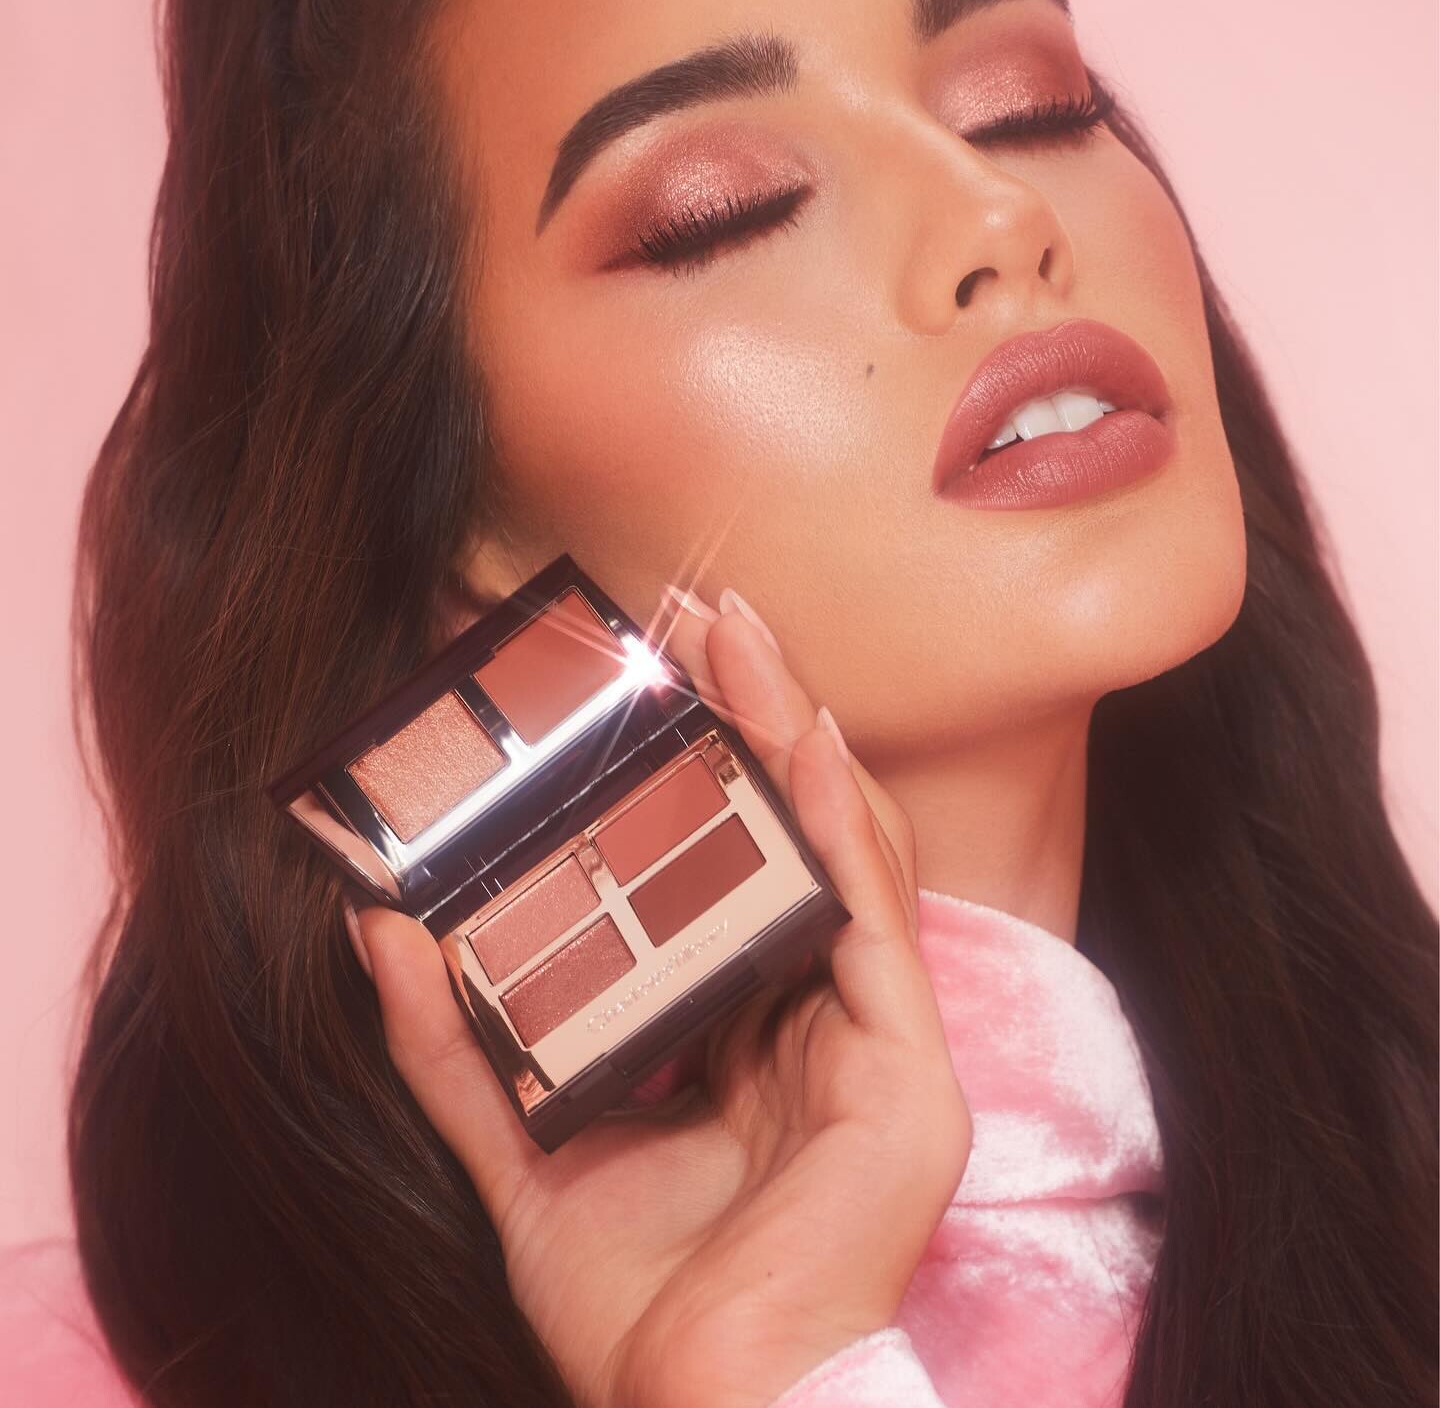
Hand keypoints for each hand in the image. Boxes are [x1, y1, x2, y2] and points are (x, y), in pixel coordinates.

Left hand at [350, 586, 970, 1407]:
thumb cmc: (635, 1309)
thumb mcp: (517, 1149)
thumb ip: (452, 1043)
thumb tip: (373, 927)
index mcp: (748, 1038)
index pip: (733, 872)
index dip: (695, 770)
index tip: (640, 679)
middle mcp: (820, 1022)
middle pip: (792, 835)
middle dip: (750, 717)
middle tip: (696, 613)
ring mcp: (873, 1041)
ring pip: (844, 848)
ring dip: (794, 731)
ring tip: (739, 633)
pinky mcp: (908, 1070)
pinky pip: (872, 913)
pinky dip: (833, 813)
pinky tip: (795, 731)